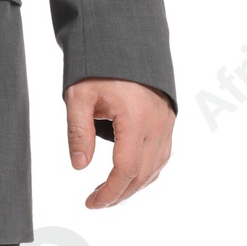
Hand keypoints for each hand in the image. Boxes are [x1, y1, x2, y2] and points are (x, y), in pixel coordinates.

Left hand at [65, 78, 174, 209]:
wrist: (126, 42)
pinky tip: (129, 177)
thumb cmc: (100, 67)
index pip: (126, 169)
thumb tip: (79, 167)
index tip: (91, 203)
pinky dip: (146, 172)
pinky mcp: (168, 121)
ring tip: (108, 193)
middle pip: (142, 174)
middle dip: (119, 194)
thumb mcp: (79, 96)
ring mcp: (166, 123)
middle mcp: (157, 123)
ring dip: (133, 186)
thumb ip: (78, 132)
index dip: (110, 192)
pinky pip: (162, 156)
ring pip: (155, 168)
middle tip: (96, 202)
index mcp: (135, 117)